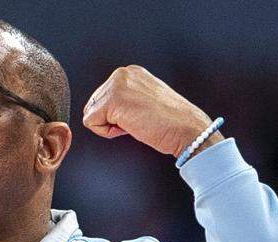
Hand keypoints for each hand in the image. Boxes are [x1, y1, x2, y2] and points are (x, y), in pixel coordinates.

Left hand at [82, 65, 221, 157]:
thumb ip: (126, 99)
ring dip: (110, 126)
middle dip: (111, 120)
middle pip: (93, 105)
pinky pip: (91, 123)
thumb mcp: (144, 101)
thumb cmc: (171, 123)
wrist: (187, 129)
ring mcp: (117, 84)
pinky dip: (107, 132)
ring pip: (91, 114)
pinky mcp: (113, 100)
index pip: (102, 98)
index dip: (117, 116)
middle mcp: (122, 74)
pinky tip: (130, 127)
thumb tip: (103, 111)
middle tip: (138, 121)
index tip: (140, 116)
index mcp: (131, 73)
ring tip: (136, 123)